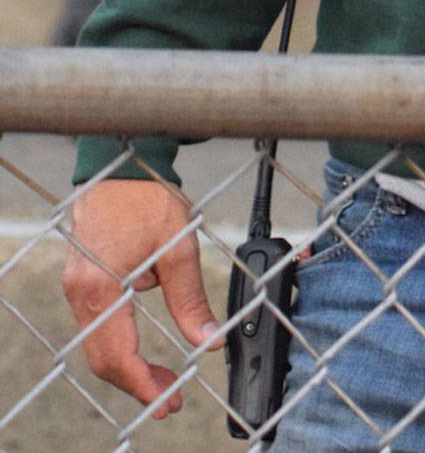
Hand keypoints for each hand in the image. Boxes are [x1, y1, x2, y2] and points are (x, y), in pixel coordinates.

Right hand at [62, 179, 221, 415]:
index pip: (118, 356)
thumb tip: (210, 340)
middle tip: (169, 398)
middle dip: (137, 383)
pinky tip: (143, 348)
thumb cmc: (148, 196)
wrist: (120, 162)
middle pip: (103, 358)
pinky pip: (95, 325)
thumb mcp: (179, 247)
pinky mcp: (80, 280)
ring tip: (162, 378)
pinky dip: (119, 342)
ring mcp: (76, 286)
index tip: (167, 401)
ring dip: (128, 365)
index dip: (144, 385)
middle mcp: (81, 292)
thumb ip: (191, 299)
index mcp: (103, 286)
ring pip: (98, 344)